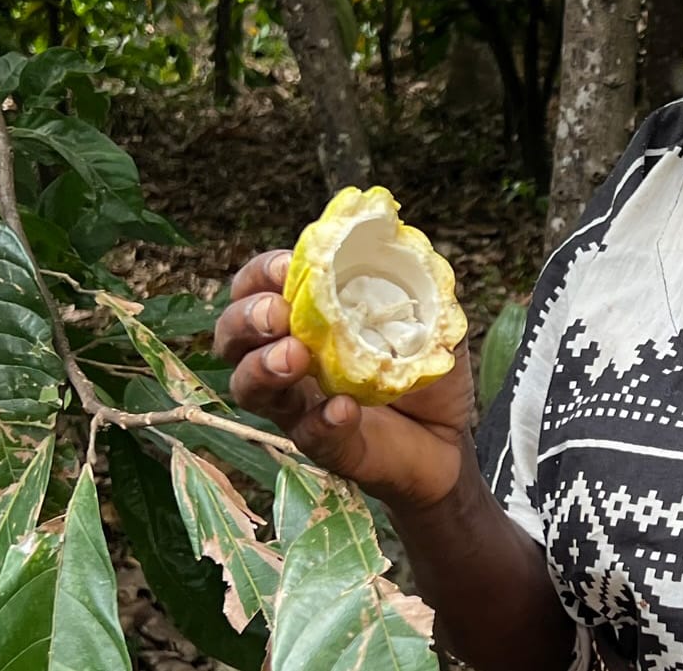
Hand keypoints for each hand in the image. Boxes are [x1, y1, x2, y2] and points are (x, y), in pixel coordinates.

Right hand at [215, 249, 475, 512]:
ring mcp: (300, 405)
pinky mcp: (324, 444)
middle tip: (276, 316)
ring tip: (295, 358)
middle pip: (233, 338)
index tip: (288, 267)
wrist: (449, 435)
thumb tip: (403, 237)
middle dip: (245, 319)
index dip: (260, 274)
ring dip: (263, 368)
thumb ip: (411, 281)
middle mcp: (289, 359)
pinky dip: (321, 420)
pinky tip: (344, 408)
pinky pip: (307, 434)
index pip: (256, 288)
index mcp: (304, 318)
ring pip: (249, 389)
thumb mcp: (425, 315)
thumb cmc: (423, 366)